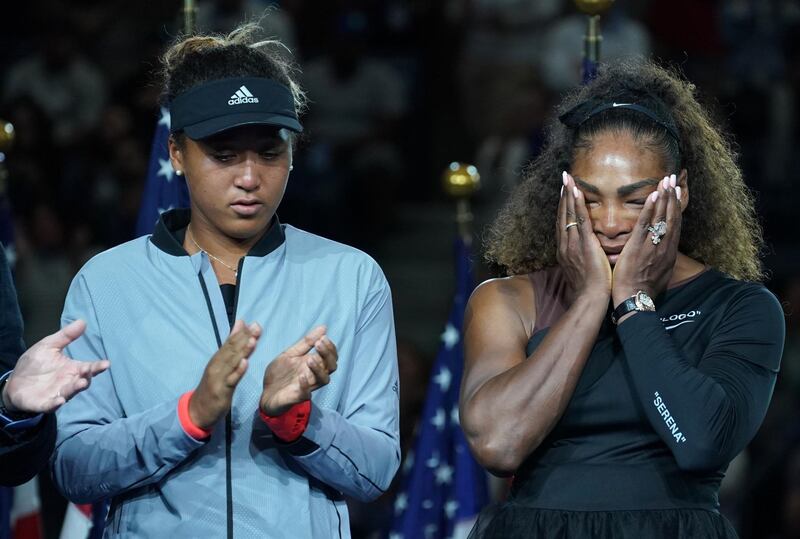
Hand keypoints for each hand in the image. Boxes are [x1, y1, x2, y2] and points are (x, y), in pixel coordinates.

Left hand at [2, 320, 109, 413]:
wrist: (15, 382)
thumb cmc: (35, 364)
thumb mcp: (49, 346)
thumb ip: (66, 336)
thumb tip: (82, 321)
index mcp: (72, 369)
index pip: (89, 368)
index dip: (98, 367)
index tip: (106, 364)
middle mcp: (68, 382)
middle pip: (83, 381)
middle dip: (87, 377)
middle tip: (88, 371)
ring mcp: (57, 393)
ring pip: (70, 392)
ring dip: (75, 389)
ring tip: (80, 383)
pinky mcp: (43, 403)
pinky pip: (51, 405)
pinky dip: (55, 404)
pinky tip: (59, 400)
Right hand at [189, 320, 260, 429]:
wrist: (197, 410)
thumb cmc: (212, 386)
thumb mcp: (220, 367)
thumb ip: (229, 350)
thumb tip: (238, 331)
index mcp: (218, 360)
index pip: (230, 343)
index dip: (242, 333)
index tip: (254, 322)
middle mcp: (217, 366)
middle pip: (232, 350)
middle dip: (245, 337)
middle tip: (257, 326)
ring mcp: (218, 378)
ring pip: (232, 362)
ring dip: (242, 351)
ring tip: (253, 340)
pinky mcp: (221, 391)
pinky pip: (231, 380)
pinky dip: (238, 371)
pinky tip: (245, 363)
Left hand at [260, 326, 337, 416]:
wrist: (265, 393)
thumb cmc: (280, 374)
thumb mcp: (290, 353)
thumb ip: (306, 342)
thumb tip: (324, 328)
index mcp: (314, 364)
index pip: (332, 357)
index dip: (331, 348)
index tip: (322, 338)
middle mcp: (314, 375)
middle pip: (332, 367)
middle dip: (327, 355)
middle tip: (318, 344)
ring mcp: (307, 386)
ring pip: (324, 380)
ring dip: (319, 368)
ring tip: (310, 359)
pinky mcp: (297, 397)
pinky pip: (307, 393)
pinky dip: (306, 385)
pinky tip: (301, 376)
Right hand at [557, 171, 611, 298]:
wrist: (590, 299)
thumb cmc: (590, 290)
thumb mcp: (582, 271)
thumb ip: (582, 259)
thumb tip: (587, 253)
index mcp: (565, 251)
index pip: (563, 224)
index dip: (563, 208)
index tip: (565, 194)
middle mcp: (565, 245)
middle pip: (563, 216)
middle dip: (563, 197)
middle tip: (564, 178)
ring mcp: (572, 243)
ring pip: (569, 215)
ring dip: (568, 195)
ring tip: (567, 179)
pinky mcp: (583, 243)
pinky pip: (579, 220)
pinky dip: (577, 205)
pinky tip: (576, 192)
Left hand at [612, 174, 680, 306]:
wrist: (635, 300)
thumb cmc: (644, 290)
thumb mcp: (659, 273)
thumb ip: (661, 259)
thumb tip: (663, 253)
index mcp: (669, 252)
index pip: (675, 225)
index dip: (676, 207)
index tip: (676, 192)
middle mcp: (665, 247)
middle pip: (672, 217)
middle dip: (672, 197)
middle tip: (673, 178)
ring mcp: (653, 246)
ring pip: (662, 218)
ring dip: (664, 198)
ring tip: (666, 181)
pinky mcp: (639, 247)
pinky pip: (646, 225)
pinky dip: (651, 210)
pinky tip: (653, 196)